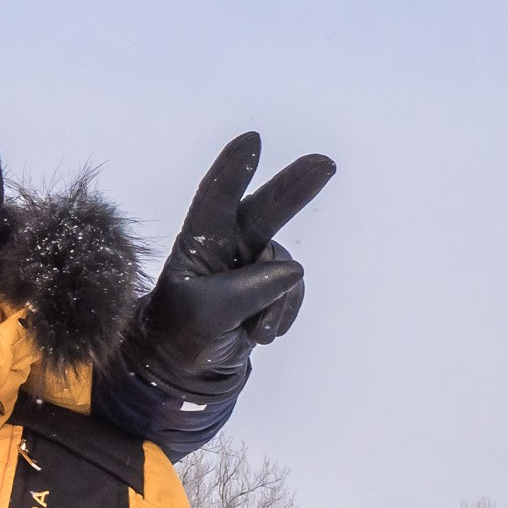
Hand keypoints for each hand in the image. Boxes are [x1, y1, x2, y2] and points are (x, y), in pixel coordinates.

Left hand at [127, 133, 334, 398]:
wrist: (189, 366)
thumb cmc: (182, 331)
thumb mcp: (205, 313)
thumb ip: (246, 290)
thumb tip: (291, 269)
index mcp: (199, 241)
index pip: (216, 199)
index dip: (233, 170)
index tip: (252, 141)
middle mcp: (228, 243)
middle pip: (266, 209)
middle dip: (295, 186)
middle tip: (325, 164)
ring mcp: (253, 263)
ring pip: (285, 268)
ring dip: (274, 303)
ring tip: (250, 330)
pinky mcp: (272, 284)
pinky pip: (293, 291)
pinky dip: (281, 314)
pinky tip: (260, 332)